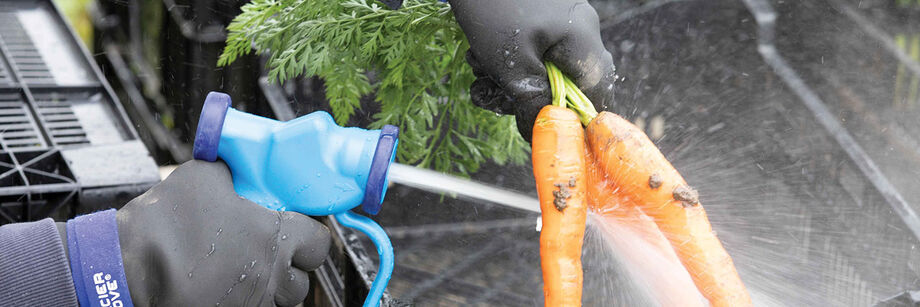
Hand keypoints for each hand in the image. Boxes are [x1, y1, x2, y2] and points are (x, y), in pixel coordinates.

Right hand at [116, 160, 330, 305]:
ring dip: (271, 286)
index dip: (308, 234)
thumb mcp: (203, 176)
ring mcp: (252, 301)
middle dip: (290, 265)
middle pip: (302, 277)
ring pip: (281, 300)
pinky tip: (227, 284)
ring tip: (247, 269)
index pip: (319, 242)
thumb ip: (233, 173)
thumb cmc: (165, 225)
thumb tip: (237, 167)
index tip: (295, 227)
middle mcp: (270, 275)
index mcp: (275, 237)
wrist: (128, 268)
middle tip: (269, 250)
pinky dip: (247, 298)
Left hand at [449, 0, 616, 140]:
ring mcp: (563, 19)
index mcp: (583, 41)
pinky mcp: (543, 14)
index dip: (577, 122)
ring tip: (480, 71)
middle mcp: (581, 28)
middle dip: (530, 98)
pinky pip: (534, 50)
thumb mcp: (510, 65)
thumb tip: (543, 134)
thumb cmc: (492, 8)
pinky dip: (509, 61)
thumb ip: (533, 103)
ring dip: (512, 80)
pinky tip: (481, 58)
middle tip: (495, 98)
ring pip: (546, 68)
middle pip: (569, 84)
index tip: (547, 134)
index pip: (599, 95)